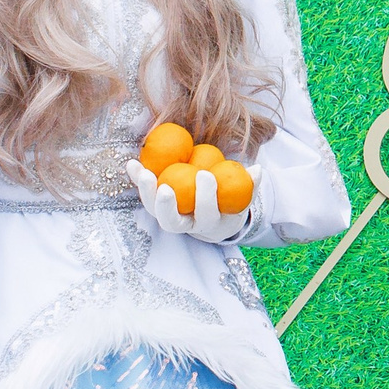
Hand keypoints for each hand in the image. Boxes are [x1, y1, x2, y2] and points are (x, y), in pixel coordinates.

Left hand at [129, 159, 261, 244]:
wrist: (213, 216)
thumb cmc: (230, 203)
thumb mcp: (242, 196)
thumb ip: (250, 184)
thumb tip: (257, 170)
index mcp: (208, 224)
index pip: (206, 214)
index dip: (205, 198)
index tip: (206, 174)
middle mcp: (185, 225)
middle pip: (171, 222)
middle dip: (166, 206)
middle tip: (165, 186)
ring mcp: (168, 216)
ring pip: (153, 211)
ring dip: (146, 193)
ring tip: (143, 172)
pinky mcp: (156, 204)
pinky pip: (146, 194)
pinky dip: (137, 180)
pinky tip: (131, 163)